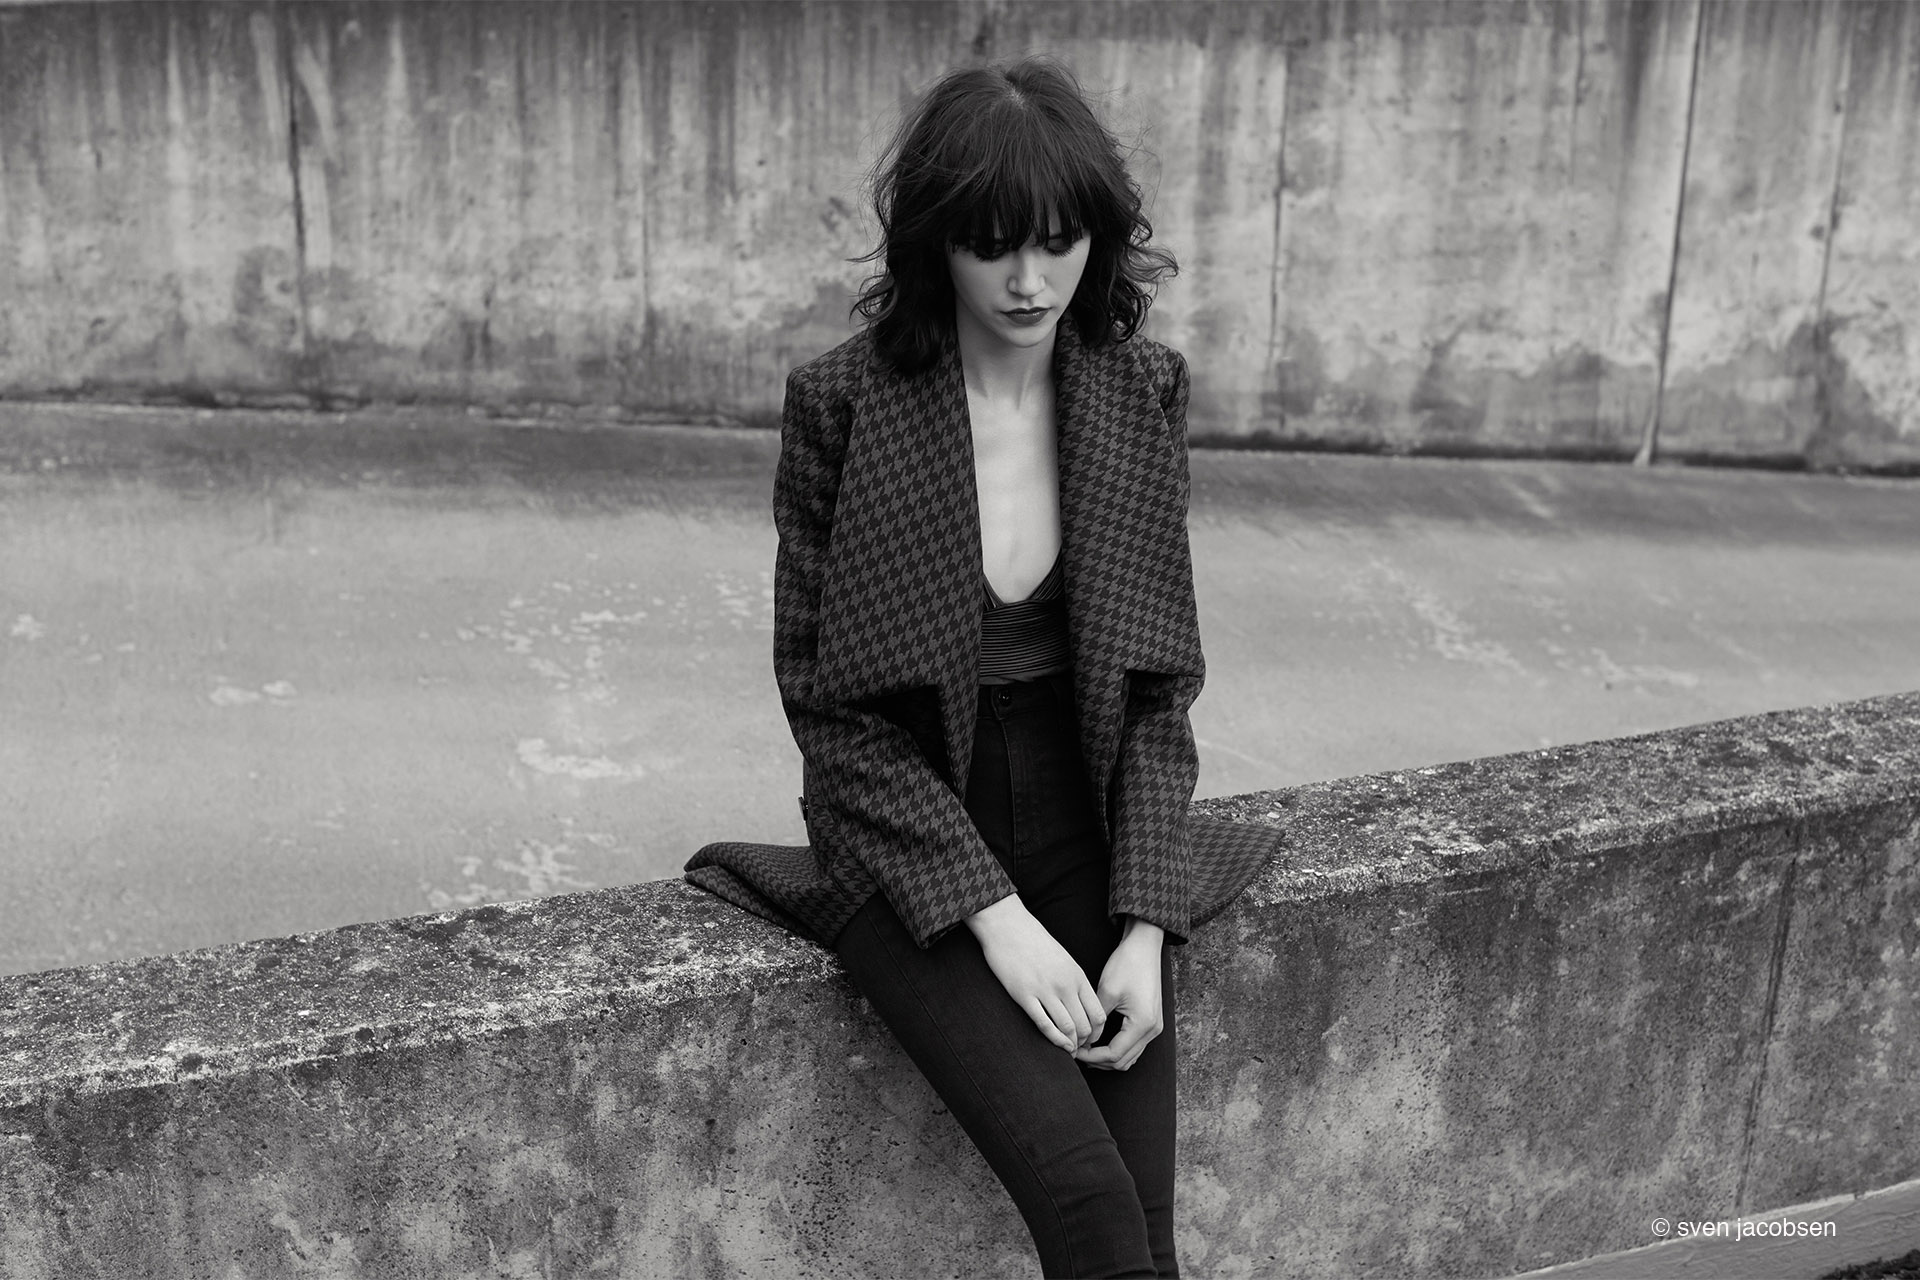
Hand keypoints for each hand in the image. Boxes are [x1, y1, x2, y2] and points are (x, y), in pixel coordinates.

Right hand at [966, 894, 1106, 1051]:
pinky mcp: (1024, 995)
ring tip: (1069, 1050)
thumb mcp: (1063, 959)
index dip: (1097, 1032)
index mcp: (1077, 975)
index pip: (1098, 1013)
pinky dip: (1054, 1040)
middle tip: (1079, 1048)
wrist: (1008, 926)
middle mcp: (1065, 985)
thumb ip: (1074, 981)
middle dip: (1084, 1042)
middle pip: (1084, 1025)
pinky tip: (1057, 1045)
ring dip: (1070, 1044)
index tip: (1090, 1039)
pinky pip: (1044, 1025)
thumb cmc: (1034, 942)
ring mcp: (1045, 991)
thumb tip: (1081, 1005)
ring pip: (1067, 1028)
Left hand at [1073, 920, 1162, 1070]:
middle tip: (1077, 1051)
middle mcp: (1152, 1030)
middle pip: (1123, 1061)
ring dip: (1108, 1057)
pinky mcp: (1151, 1021)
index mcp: (1143, 1024)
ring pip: (1129, 1057)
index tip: (1074, 1050)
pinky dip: (1118, 1049)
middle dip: (1098, 1060)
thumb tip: (1083, 1038)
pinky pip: (1134, 1046)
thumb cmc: (1127, 964)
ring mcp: (1154, 1027)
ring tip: (1086, 1049)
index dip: (1091, 1056)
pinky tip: (1100, 1041)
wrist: (1144, 947)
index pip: (1114, 1054)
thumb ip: (1096, 1019)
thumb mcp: (1107, 991)